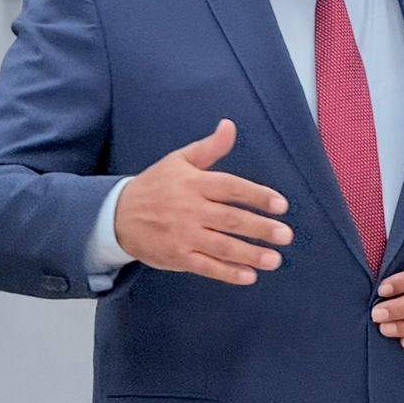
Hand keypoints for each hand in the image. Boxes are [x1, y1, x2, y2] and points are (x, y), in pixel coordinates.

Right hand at [114, 118, 292, 284]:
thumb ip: (209, 148)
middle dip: (260, 228)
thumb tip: (230, 126)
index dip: (257, 195)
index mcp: (194, 183)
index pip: (231, 188)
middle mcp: (190, 209)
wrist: (118, 215)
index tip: (281, 205)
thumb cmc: (155, 185)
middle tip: (286, 235)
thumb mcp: (179, 160)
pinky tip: (249, 276)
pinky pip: (206, 266)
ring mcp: (183, 235)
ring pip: (222, 246)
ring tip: (275, 260)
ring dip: (250, 254)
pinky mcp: (177, 257)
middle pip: (231, 219)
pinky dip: (228, 273)